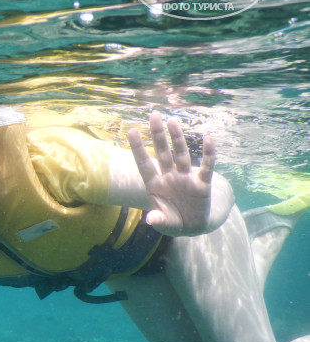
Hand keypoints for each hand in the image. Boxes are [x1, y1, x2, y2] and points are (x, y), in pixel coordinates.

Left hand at [127, 112, 215, 236]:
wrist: (193, 226)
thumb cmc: (173, 221)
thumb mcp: (165, 223)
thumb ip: (159, 220)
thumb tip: (151, 219)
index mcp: (155, 185)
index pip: (144, 163)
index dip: (138, 148)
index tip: (130, 130)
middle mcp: (169, 177)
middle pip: (162, 153)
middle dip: (158, 135)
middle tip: (153, 115)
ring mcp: (185, 178)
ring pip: (181, 155)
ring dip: (177, 138)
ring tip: (172, 121)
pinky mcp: (202, 183)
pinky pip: (206, 167)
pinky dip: (209, 154)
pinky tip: (209, 140)